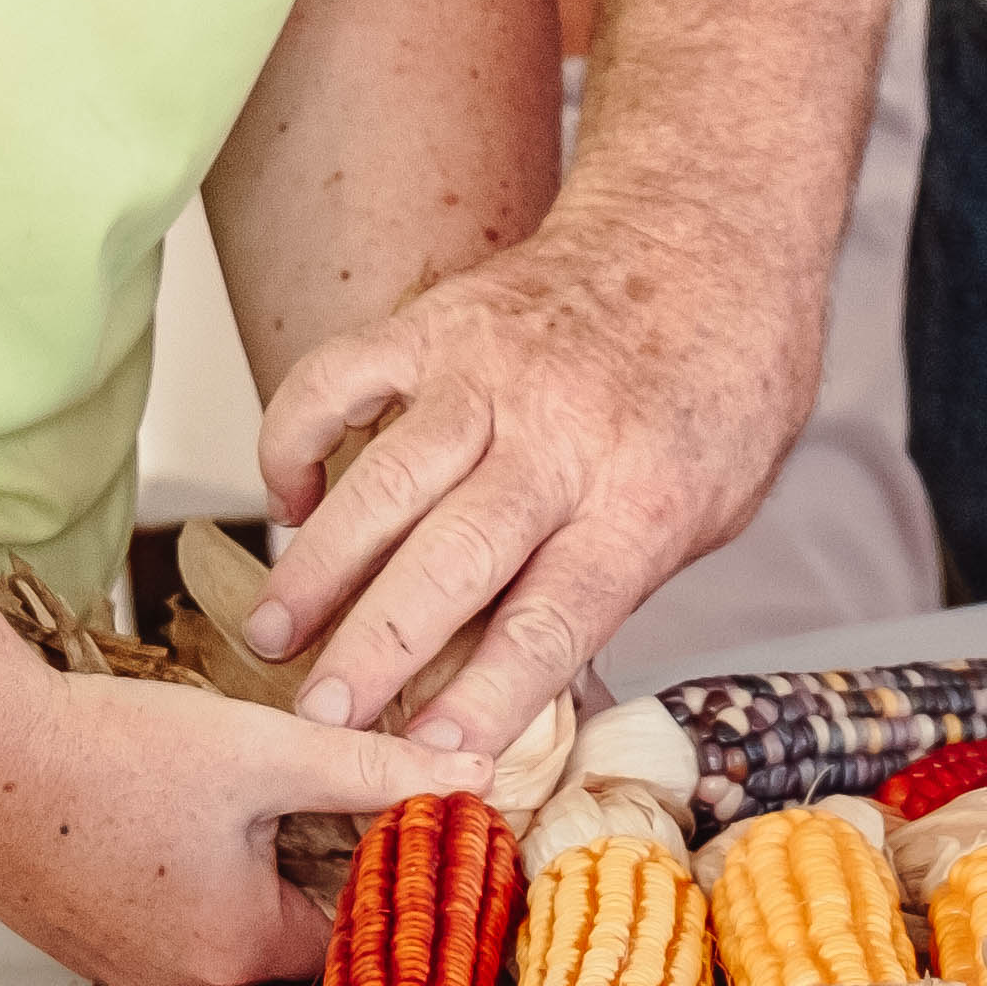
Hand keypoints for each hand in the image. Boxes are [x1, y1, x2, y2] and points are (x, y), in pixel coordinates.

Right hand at [0, 667, 478, 985]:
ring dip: (265, 888)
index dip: (400, 891)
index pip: (361, 948)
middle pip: (299, 952)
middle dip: (334, 892)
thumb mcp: (264, 750)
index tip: (429, 843)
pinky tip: (199, 826)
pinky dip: (203, 888)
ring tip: (284, 818)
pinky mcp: (86, 945)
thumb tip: (474, 775)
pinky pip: (175, 930)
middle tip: (361, 822)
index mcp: (240, 952)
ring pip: (233, 941)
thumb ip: (374, 770)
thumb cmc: (113, 753)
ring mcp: (127, 974)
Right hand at [239, 193, 825, 758]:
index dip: (489, 692)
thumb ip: (622, 580)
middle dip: (375, 648)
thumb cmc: (715, 383)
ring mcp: (488, 372)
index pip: (556, 613)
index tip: (430, 752)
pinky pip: (337, 379)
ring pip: (383, 481)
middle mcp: (559, 435)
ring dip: (317, 568)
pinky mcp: (434, 322)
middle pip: (452, 558)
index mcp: (642, 497)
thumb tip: (530, 684)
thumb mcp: (715, 504)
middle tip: (316, 717)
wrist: (704, 233)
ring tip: (270, 637)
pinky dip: (294, 438)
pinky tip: (288, 501)